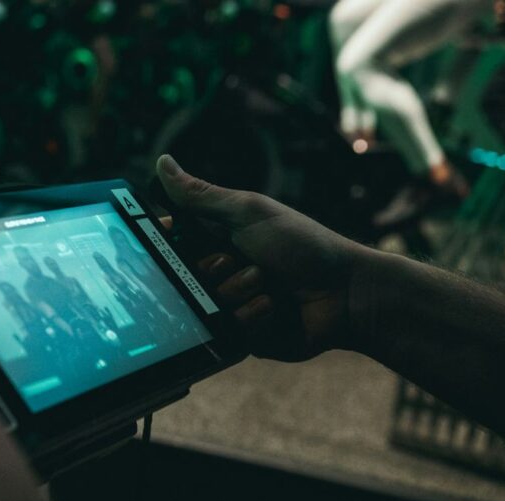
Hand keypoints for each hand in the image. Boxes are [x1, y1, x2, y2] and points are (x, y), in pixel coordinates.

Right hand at [157, 154, 373, 360]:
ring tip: (270, 284)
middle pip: (183, 276)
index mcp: (217, 238)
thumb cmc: (301, 244)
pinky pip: (227, 329)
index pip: (171, 241)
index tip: (160, 242)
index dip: (162, 243)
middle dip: (212, 268)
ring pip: (205, 304)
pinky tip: (276, 308)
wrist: (344, 293)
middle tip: (237, 260)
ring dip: (238, 291)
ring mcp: (230, 303)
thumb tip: (161, 161)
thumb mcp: (248, 212)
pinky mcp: (242, 335)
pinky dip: (252, 316)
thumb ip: (201, 195)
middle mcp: (220, 271)